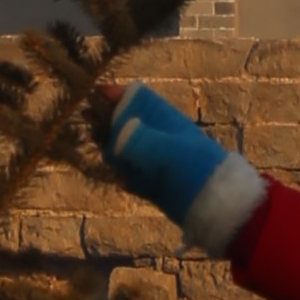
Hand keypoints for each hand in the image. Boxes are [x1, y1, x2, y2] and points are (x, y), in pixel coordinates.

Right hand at [100, 83, 234, 228]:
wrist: (214, 205)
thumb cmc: (193, 168)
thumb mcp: (166, 150)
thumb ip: (140, 140)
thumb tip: (118, 129)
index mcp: (165, 120)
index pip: (138, 99)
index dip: (117, 95)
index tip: (94, 93)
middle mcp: (158, 137)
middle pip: (128, 123)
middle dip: (107, 120)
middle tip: (85, 118)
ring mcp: (156, 161)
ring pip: (127, 149)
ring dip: (111, 147)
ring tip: (94, 143)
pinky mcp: (154, 184)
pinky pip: (132, 175)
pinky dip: (123, 175)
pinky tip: (116, 176)